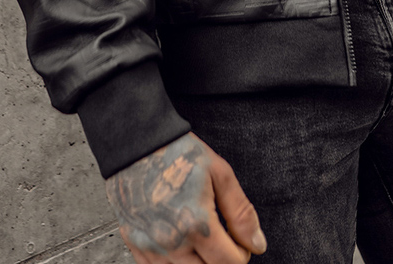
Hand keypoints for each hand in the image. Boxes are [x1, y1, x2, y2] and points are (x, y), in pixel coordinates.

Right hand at [105, 131, 266, 262]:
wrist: (136, 142)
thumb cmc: (177, 152)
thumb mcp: (219, 173)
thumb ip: (241, 213)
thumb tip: (257, 245)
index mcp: (195, 223)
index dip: (241, 251)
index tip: (236, 237)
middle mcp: (171, 243)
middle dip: (220, 259)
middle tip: (219, 237)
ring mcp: (150, 248)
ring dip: (198, 260)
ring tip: (198, 234)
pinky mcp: (135, 246)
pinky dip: (175, 261)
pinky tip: (179, 240)